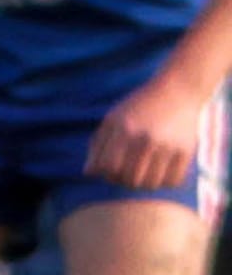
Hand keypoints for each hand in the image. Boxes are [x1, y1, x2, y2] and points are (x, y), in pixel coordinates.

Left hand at [85, 65, 212, 195]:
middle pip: (130, 180)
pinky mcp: (186, 152)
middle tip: (128, 172)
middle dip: (125, 181)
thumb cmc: (140, 106)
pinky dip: (165, 182)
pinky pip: (172, 182)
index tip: (111, 170)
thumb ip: (98, 144)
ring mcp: (167, 146)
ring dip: (145, 183)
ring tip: (145, 171)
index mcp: (124, 128)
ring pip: (151, 184)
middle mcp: (145, 139)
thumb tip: (88, 173)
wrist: (178, 91)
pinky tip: (162, 170)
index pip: (108, 167)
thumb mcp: (114, 117)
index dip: (106, 174)